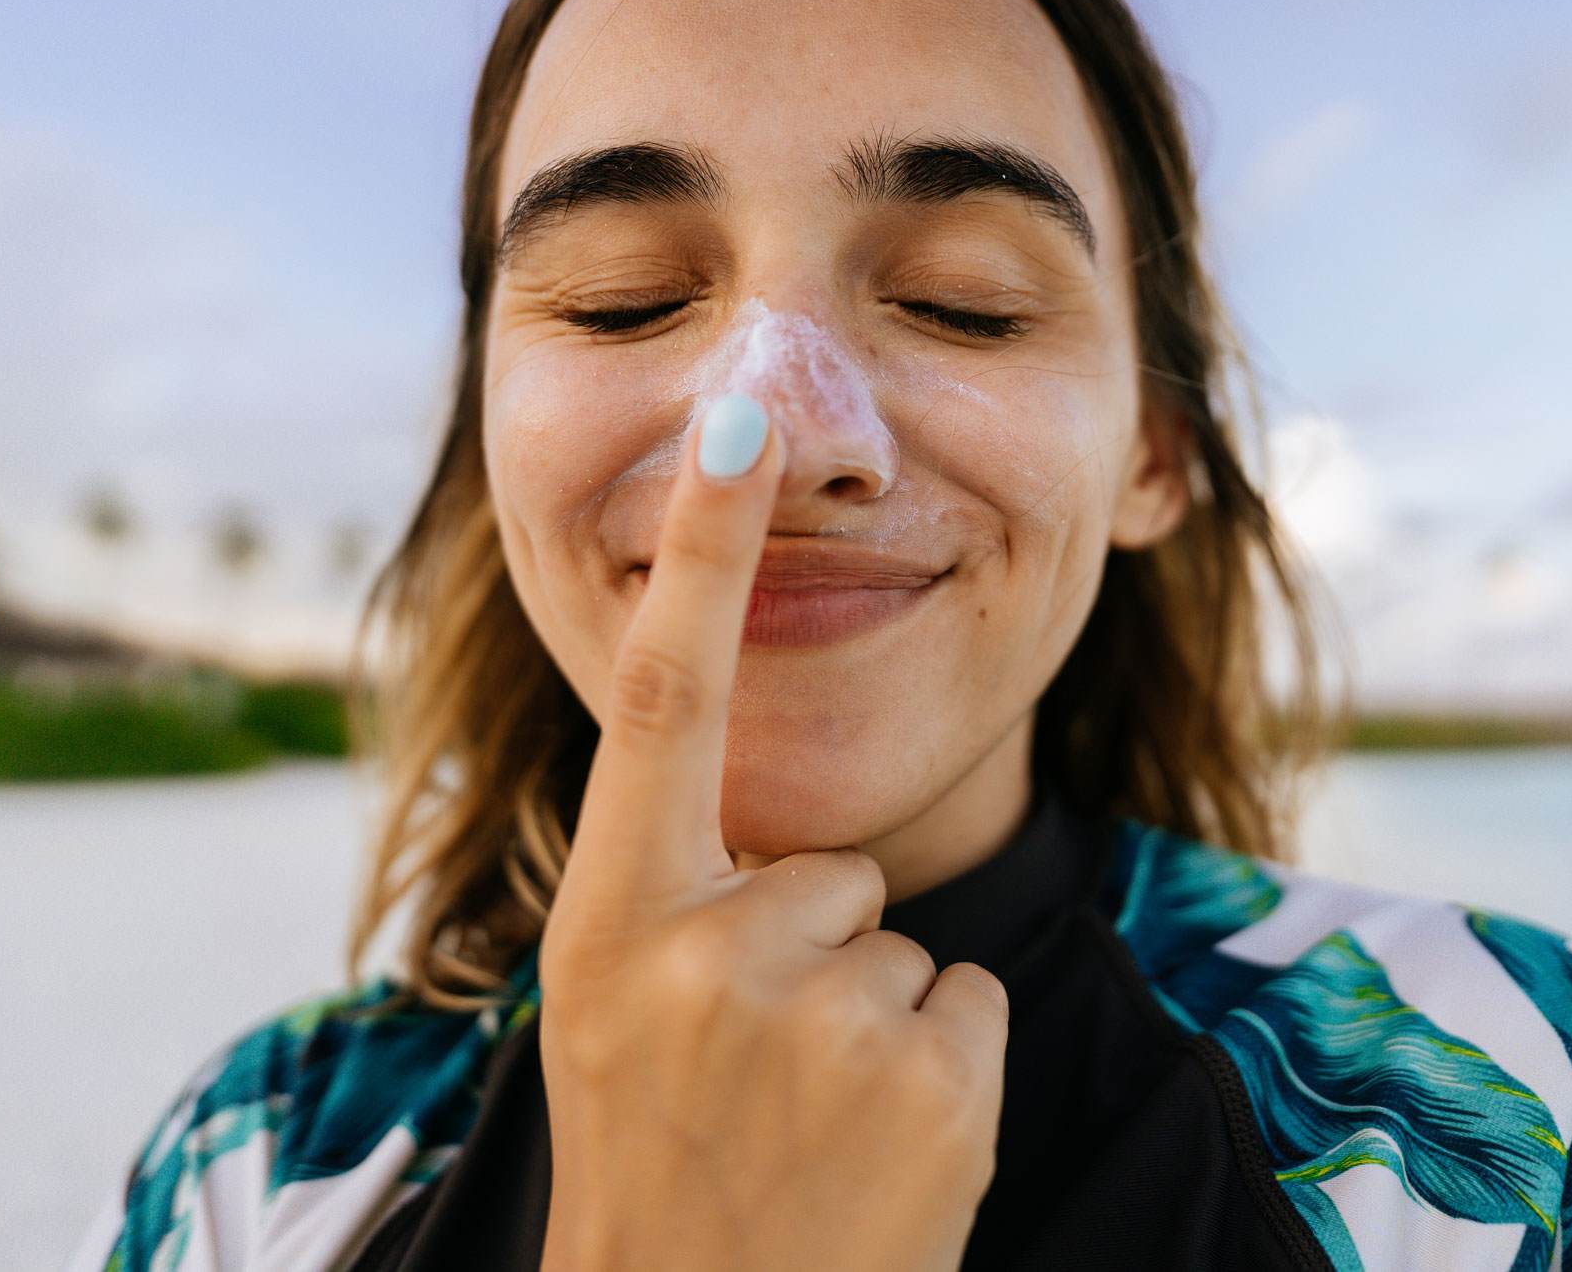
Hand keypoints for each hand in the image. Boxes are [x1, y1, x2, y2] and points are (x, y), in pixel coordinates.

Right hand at [537, 392, 1008, 1271]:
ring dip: (873, 1017)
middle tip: (756, 1071)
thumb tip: (741, 790)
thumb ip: (668, 884)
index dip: (699, 550)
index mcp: (611, 916)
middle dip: (818, 947)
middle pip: (834, 862)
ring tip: (806, 1117)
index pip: (661, 699)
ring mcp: (820, 1015)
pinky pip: (965, 999)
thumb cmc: (659, 1155)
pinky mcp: (932, 1073)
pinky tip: (873, 1144)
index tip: (738, 416)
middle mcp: (701, 950)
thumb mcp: (606, 1010)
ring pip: (902, 936)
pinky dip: (938, 1064)